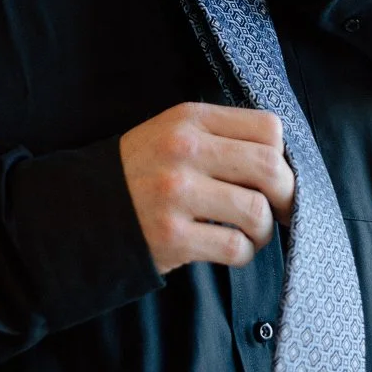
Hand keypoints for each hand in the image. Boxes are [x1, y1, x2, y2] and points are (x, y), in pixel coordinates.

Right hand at [119, 102, 295, 274]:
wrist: (84, 208)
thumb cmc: (142, 171)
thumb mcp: (173, 132)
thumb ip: (220, 136)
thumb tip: (282, 161)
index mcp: (190, 118)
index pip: (268, 128)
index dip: (283, 155)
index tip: (275, 176)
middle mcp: (185, 150)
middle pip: (270, 167)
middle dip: (287, 195)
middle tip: (282, 210)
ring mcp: (177, 193)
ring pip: (257, 211)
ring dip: (264, 229)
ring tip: (251, 232)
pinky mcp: (173, 235)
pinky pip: (235, 247)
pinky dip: (244, 253)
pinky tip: (230, 247)